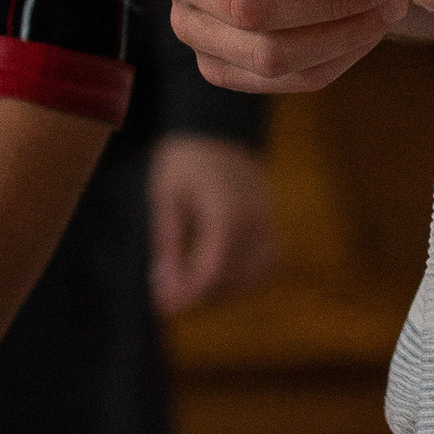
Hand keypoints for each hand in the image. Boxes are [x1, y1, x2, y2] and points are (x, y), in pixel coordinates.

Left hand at [149, 134, 279, 315]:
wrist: (217, 127)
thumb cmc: (185, 160)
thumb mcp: (166, 198)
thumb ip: (168, 244)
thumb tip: (164, 289)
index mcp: (226, 212)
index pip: (212, 271)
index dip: (187, 295)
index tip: (162, 307)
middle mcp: (254, 220)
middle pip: (232, 278)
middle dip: (199, 295)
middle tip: (166, 297)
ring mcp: (268, 220)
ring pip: (255, 275)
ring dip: (224, 290)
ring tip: (190, 286)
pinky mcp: (271, 221)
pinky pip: (266, 263)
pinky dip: (244, 277)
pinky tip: (217, 275)